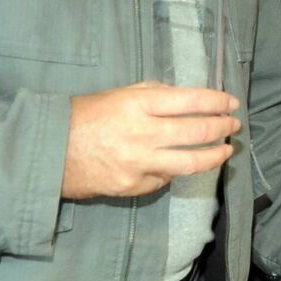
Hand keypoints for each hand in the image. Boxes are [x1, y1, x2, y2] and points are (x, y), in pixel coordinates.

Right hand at [61, 82, 240, 198]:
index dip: (217, 101)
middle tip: (234, 125)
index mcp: (139, 104)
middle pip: (197, 131)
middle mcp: (143, 133)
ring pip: (190, 162)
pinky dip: (175, 172)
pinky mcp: (132, 186)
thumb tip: (187, 100)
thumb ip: (154, 95)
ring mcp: (139, 163)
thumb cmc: (84, 116)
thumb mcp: (119, 94)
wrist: (47, 151)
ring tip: (226, 150)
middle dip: (222, 127)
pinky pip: (164, 180)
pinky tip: (180, 165)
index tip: (232, 102)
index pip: (192, 100)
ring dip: (214, 156)